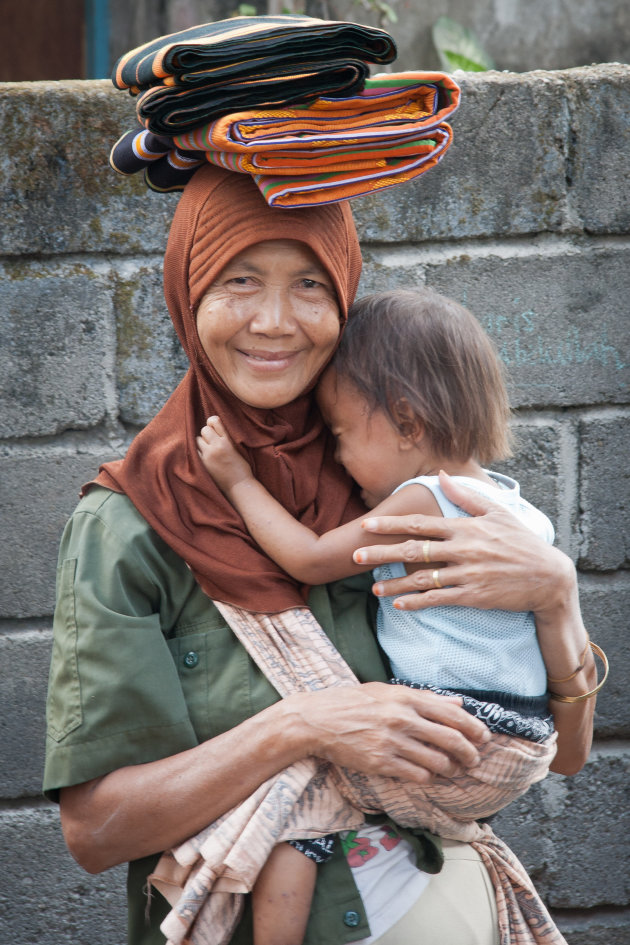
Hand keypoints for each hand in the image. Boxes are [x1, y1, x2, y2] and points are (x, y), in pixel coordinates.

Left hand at [196, 416, 252, 493]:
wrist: (239, 485)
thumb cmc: (241, 467)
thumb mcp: (238, 447)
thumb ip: (227, 437)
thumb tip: (212, 424)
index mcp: (228, 440)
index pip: (214, 421)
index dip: (212, 423)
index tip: (214, 428)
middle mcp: (217, 445)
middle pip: (204, 430)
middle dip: (207, 434)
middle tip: (212, 442)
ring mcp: (209, 455)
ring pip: (197, 440)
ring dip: (201, 443)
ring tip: (208, 450)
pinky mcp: (203, 464)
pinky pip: (194, 451)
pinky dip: (198, 453)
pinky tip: (205, 457)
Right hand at [287, 681, 490, 784]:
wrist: (318, 720)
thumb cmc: (353, 702)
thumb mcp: (388, 692)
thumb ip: (424, 697)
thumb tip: (457, 701)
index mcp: (406, 698)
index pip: (453, 713)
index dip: (474, 728)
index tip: (484, 737)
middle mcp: (402, 719)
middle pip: (451, 740)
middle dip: (469, 753)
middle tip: (473, 760)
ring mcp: (392, 742)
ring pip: (437, 762)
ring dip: (450, 769)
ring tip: (451, 770)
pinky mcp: (381, 763)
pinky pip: (417, 776)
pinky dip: (428, 778)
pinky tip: (426, 775)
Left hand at [354, 470, 575, 614]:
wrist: (548, 576)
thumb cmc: (522, 541)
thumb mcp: (498, 512)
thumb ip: (465, 495)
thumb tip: (440, 474)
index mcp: (465, 528)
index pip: (420, 524)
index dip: (391, 525)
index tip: (367, 526)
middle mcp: (462, 550)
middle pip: (413, 551)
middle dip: (381, 553)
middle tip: (355, 556)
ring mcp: (467, 574)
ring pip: (422, 580)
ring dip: (395, 585)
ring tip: (373, 588)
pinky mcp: (474, 596)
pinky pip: (440, 600)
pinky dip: (418, 603)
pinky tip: (399, 606)